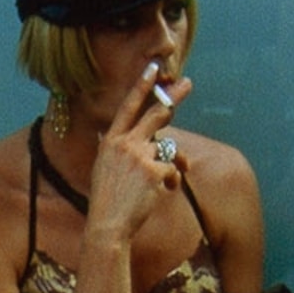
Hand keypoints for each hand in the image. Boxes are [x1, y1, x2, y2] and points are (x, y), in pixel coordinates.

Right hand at [85, 65, 190, 242]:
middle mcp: (125, 143)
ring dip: (172, 160)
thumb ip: (121, 150)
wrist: (107, 224)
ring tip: (172, 171)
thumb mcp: (105, 168)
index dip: (141, 86)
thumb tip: (139, 141)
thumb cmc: (107, 199)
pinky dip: (170, 181)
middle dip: (173, 97)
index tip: (152, 69)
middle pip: (156, 114)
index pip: (127, 107)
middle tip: (187, 83)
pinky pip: (172, 170)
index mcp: (110, 141)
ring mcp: (140, 155)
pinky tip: (161, 191)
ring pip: (167, 147)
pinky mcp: (154, 170)